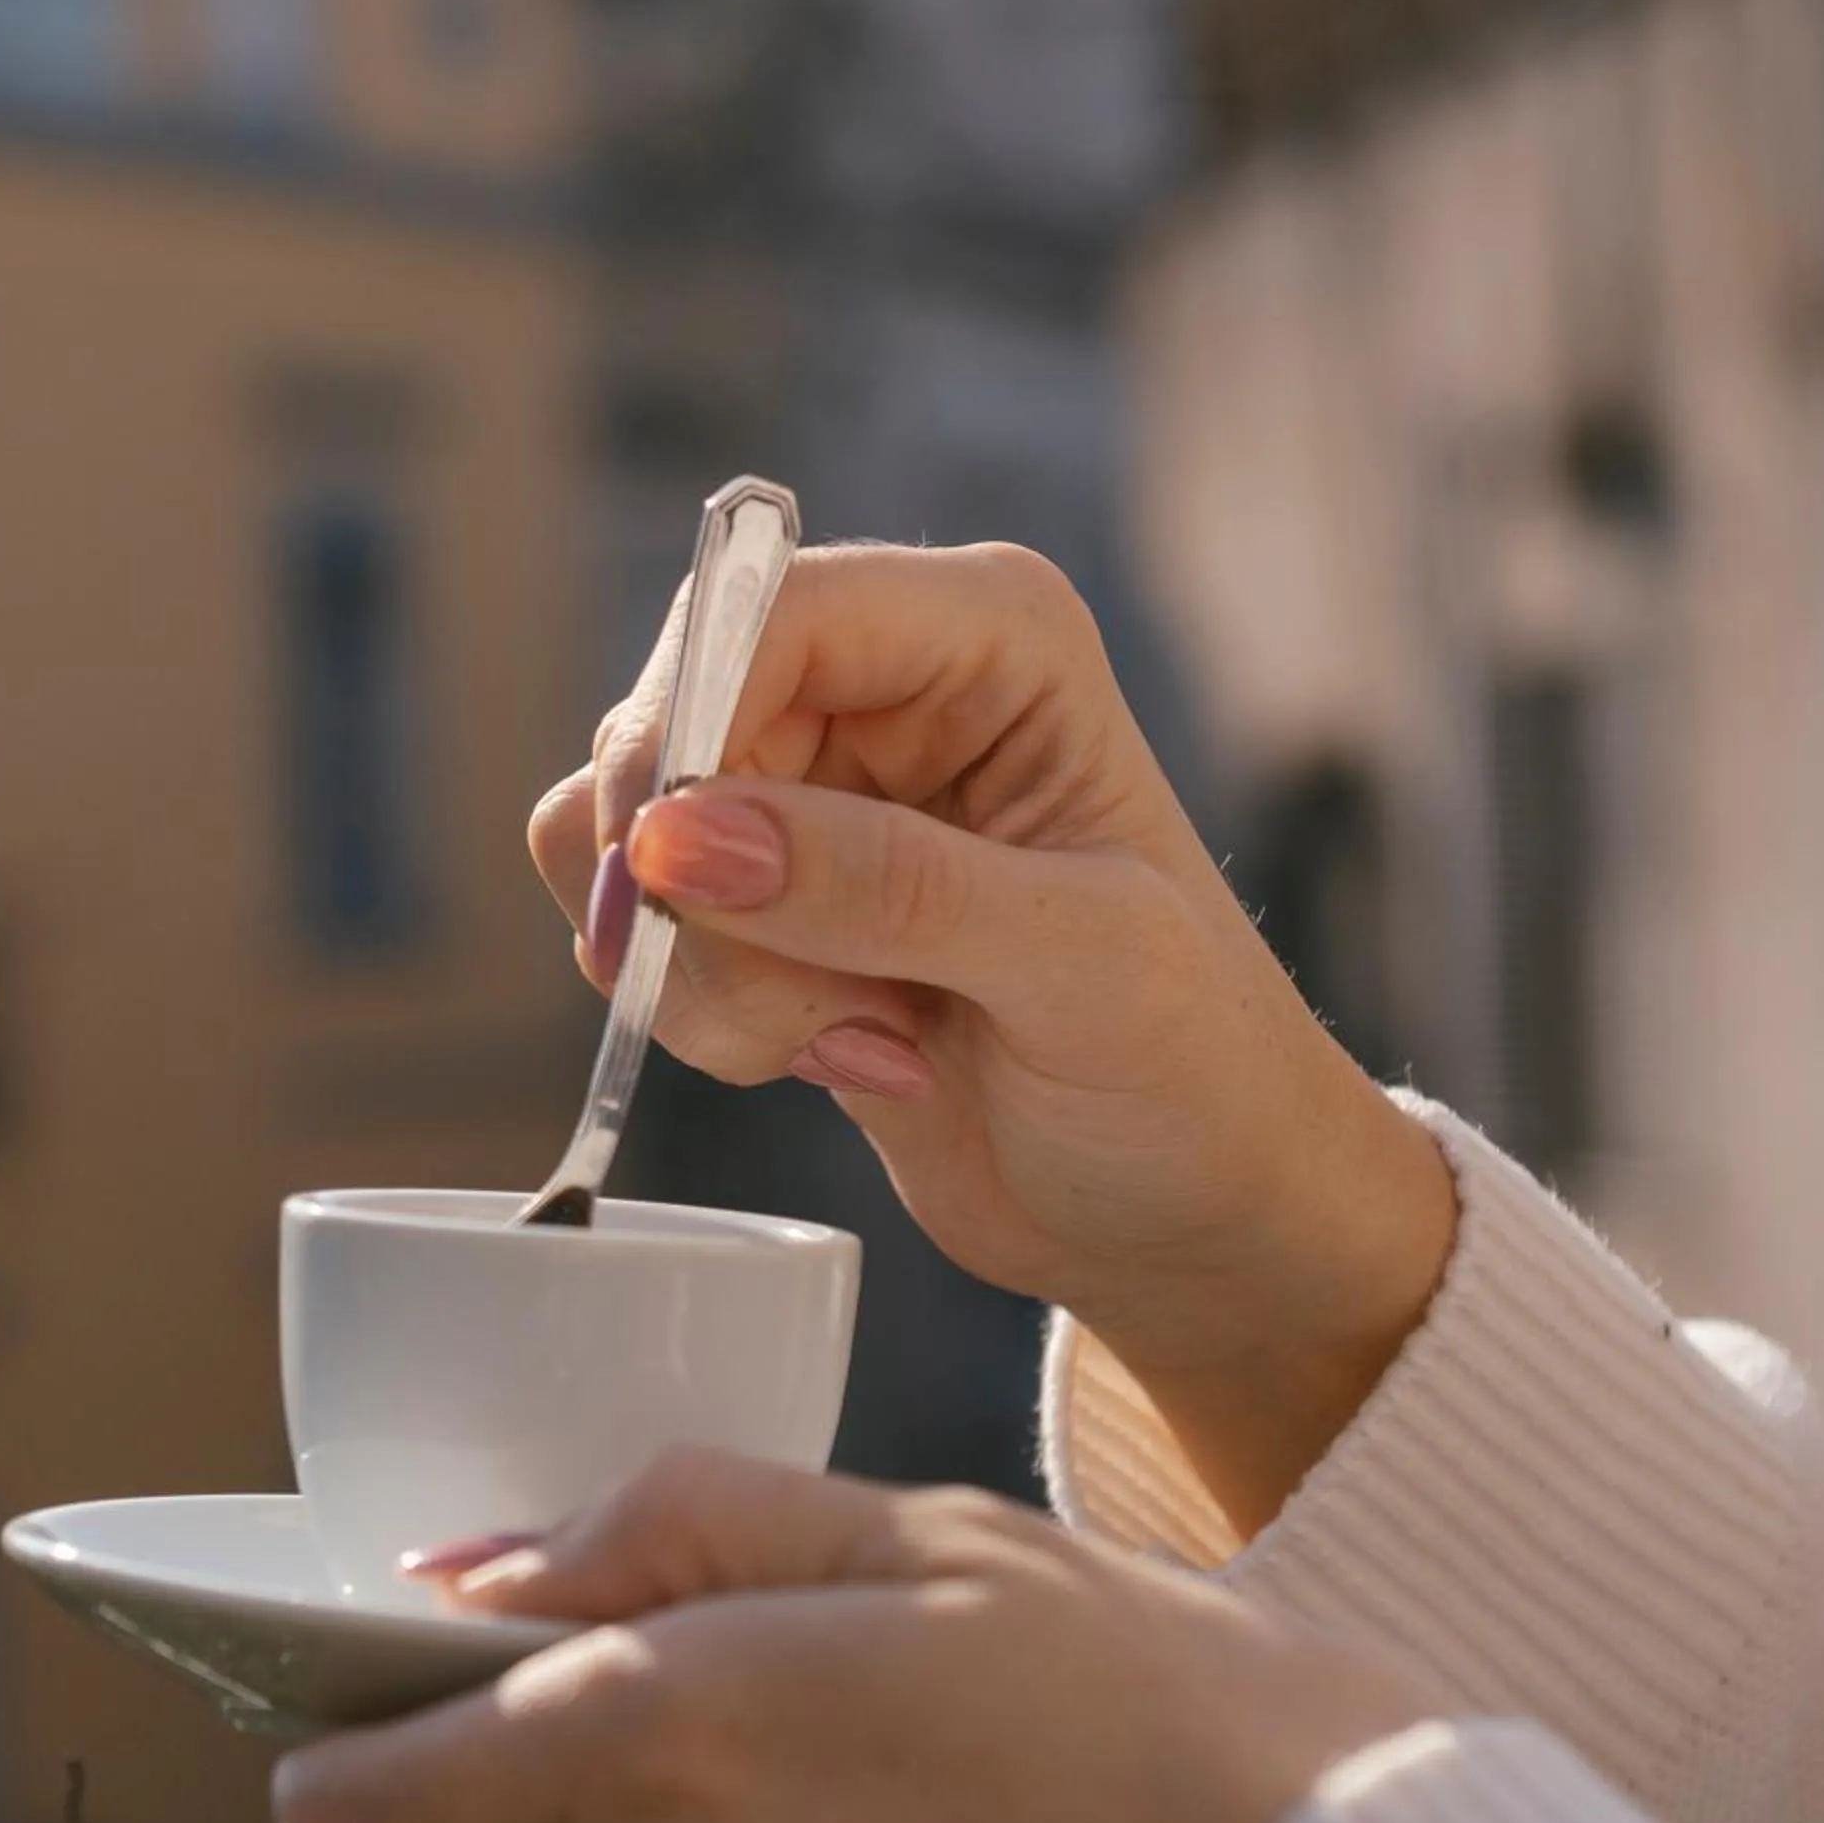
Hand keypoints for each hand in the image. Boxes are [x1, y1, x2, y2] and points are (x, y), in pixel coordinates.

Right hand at [534, 546, 1455, 1535]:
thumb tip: (678, 839)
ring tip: (868, 1040)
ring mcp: (813, 801)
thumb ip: (882, 887)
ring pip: (630, 842)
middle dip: (704, 897)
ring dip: (708, 975)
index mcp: (991, 639)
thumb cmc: (1193, 1073)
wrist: (1189, 1212)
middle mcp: (885, 691)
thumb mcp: (1074, 965)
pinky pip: (639, 927)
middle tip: (817, 1012)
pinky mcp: (764, 909)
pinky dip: (705, 1016)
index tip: (672, 880)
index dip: (690, 734)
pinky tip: (847, 1056)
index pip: (765, 610)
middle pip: (670, 731)